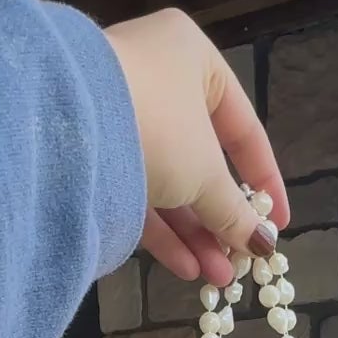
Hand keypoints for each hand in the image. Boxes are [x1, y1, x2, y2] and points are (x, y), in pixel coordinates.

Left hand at [104, 8, 288, 285]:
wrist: (60, 124)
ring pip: (167, 181)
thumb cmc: (156, 126)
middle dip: (221, 218)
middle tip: (240, 262)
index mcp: (193, 58)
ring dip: (195, 233)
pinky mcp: (89, 150)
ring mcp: (117, 114)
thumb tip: (263, 244)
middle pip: (201, 160)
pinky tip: (185, 268)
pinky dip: (161, 230)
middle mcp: (155, 78)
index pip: (243, 126)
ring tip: (217, 278)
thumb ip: (236, 211)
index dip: (264, 180)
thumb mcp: (206, 173)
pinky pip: (134, 192)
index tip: (277, 224)